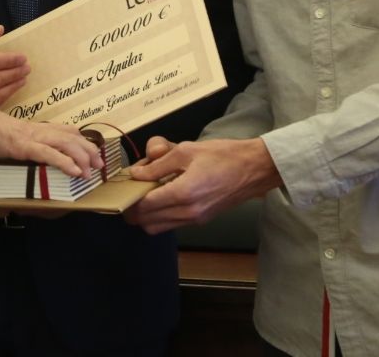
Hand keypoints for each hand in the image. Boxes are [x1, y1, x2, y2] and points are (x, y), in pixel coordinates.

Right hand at [0, 102, 102, 178]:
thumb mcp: (9, 136)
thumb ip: (22, 142)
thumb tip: (27, 152)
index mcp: (36, 128)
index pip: (66, 130)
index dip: (82, 139)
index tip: (93, 150)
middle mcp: (38, 130)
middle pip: (72, 136)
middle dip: (89, 149)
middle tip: (100, 163)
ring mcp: (32, 137)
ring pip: (66, 143)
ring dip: (82, 157)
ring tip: (92, 170)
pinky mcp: (23, 146)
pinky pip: (49, 154)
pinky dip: (65, 162)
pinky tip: (75, 171)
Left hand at [124, 137, 281, 234]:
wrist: (254, 169)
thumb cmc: (222, 155)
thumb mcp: (187, 150)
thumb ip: (159, 163)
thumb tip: (137, 173)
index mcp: (184, 193)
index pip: (144, 206)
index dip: (129, 198)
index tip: (125, 185)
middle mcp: (188, 212)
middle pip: (146, 222)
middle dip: (134, 209)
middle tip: (132, 191)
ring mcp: (195, 220)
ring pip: (157, 228)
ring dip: (146, 215)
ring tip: (147, 194)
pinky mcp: (200, 221)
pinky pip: (171, 224)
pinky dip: (160, 215)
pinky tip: (164, 196)